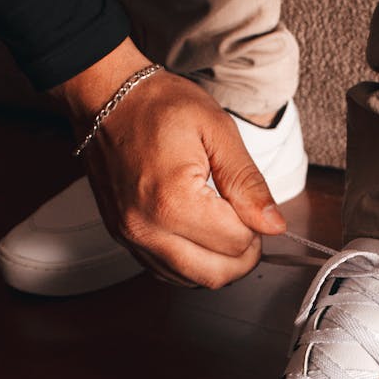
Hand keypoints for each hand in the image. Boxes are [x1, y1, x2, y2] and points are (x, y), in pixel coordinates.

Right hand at [51, 38, 286, 287]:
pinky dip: (191, 263)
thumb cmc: (156, 105)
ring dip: (217, 264)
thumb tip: (272, 223)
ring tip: (224, 228)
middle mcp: (146, 227)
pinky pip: (165, 272)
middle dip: (243, 256)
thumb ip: (249, 183)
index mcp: (173, 199)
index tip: (253, 206)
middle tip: (248, 226)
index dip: (256, 228)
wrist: (106, 97)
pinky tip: (199, 237)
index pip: (236, 243)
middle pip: (214, 275)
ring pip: (190, 281)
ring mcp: (131, 236)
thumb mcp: (218, 131)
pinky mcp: (123, 237)